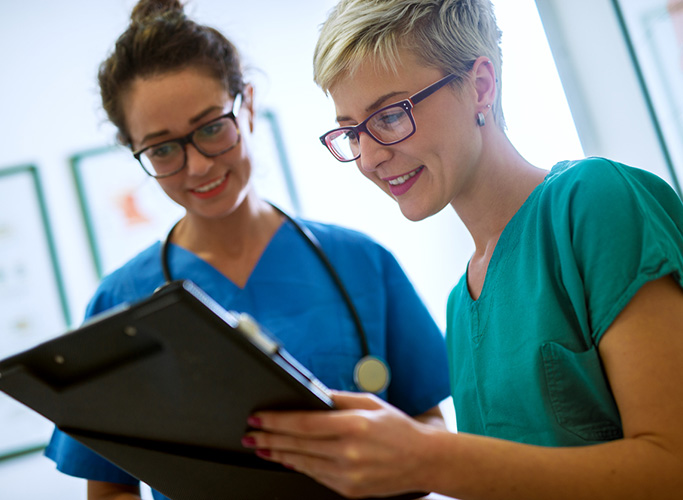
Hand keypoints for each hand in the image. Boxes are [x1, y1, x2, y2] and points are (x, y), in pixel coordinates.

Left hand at [242, 391, 438, 497]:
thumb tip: (311, 393)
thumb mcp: (371, 402)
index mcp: (355, 425)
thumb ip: (338, 398)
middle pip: (298, 444)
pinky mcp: (349, 490)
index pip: (305, 423)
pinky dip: (298, 466)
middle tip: (250, 434)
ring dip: (278, 454)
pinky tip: (286, 459)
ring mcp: (349, 474)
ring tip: (260, 447)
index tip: (258, 417)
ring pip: (303, 462)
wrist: (424, 460)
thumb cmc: (398, 428)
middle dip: (269, 438)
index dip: (277, 421)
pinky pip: (316, 476)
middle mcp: (350, 452)